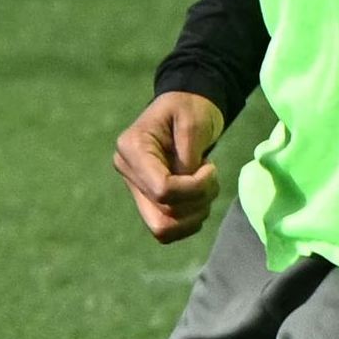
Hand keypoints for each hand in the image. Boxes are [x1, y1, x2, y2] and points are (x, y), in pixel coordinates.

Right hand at [112, 91, 225, 242]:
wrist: (185, 108)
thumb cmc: (190, 108)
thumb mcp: (193, 121)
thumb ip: (188, 155)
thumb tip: (186, 185)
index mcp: (131, 149)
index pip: (162, 189)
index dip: (194, 187)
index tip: (210, 168)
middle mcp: (128, 172)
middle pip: (162, 214)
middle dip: (197, 202)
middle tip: (210, 179)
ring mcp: (136, 189)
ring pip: (163, 228)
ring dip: (195, 214)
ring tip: (206, 187)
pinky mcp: (147, 200)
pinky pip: (167, 230)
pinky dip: (191, 220)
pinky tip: (199, 197)